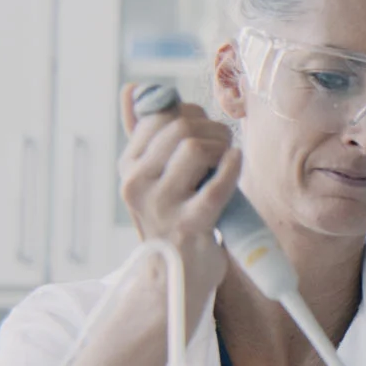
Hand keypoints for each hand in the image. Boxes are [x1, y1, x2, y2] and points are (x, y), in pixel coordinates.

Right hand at [117, 84, 240, 333]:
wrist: (175, 277)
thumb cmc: (171, 219)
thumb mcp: (151, 177)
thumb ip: (143, 134)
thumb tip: (131, 88)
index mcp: (129, 166)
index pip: (160, 114)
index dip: (191, 113)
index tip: (203, 130)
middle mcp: (138, 183)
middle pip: (180, 126)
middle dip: (212, 128)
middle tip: (223, 146)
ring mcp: (162, 205)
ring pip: (196, 147)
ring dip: (223, 146)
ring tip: (227, 162)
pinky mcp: (190, 225)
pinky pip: (216, 185)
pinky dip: (232, 167)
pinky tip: (236, 163)